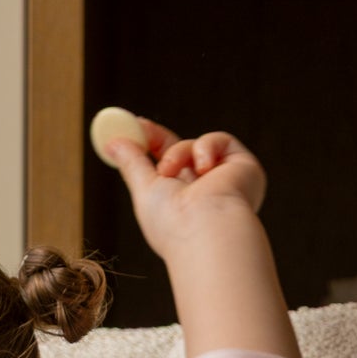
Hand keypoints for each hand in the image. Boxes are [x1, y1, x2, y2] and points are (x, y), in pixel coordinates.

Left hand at [102, 117, 266, 260]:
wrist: (205, 229)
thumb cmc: (172, 222)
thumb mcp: (144, 189)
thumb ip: (132, 163)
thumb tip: (112, 142)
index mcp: (182, 204)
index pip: (167, 168)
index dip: (151, 146)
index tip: (133, 129)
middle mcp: (205, 192)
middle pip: (181, 152)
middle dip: (158, 140)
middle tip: (139, 128)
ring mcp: (225, 179)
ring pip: (194, 146)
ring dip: (178, 153)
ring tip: (171, 172)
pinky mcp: (243, 167)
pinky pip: (219, 140)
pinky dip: (206, 148)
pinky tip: (204, 169)